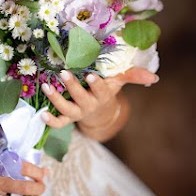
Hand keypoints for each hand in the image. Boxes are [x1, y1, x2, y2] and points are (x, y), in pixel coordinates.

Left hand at [41, 67, 158, 133]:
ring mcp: (77, 112)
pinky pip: (58, 123)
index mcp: (102, 96)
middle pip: (81, 98)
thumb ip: (133, 76)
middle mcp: (89, 105)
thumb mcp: (119, 82)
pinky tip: (41, 114)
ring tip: (46, 86)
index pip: (101, 90)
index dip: (96, 85)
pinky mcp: (66, 118)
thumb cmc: (107, 91)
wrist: (100, 113)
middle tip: (63, 73)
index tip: (91, 75)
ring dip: (55, 99)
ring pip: (66, 109)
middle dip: (73, 86)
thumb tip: (154, 77)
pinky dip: (50, 121)